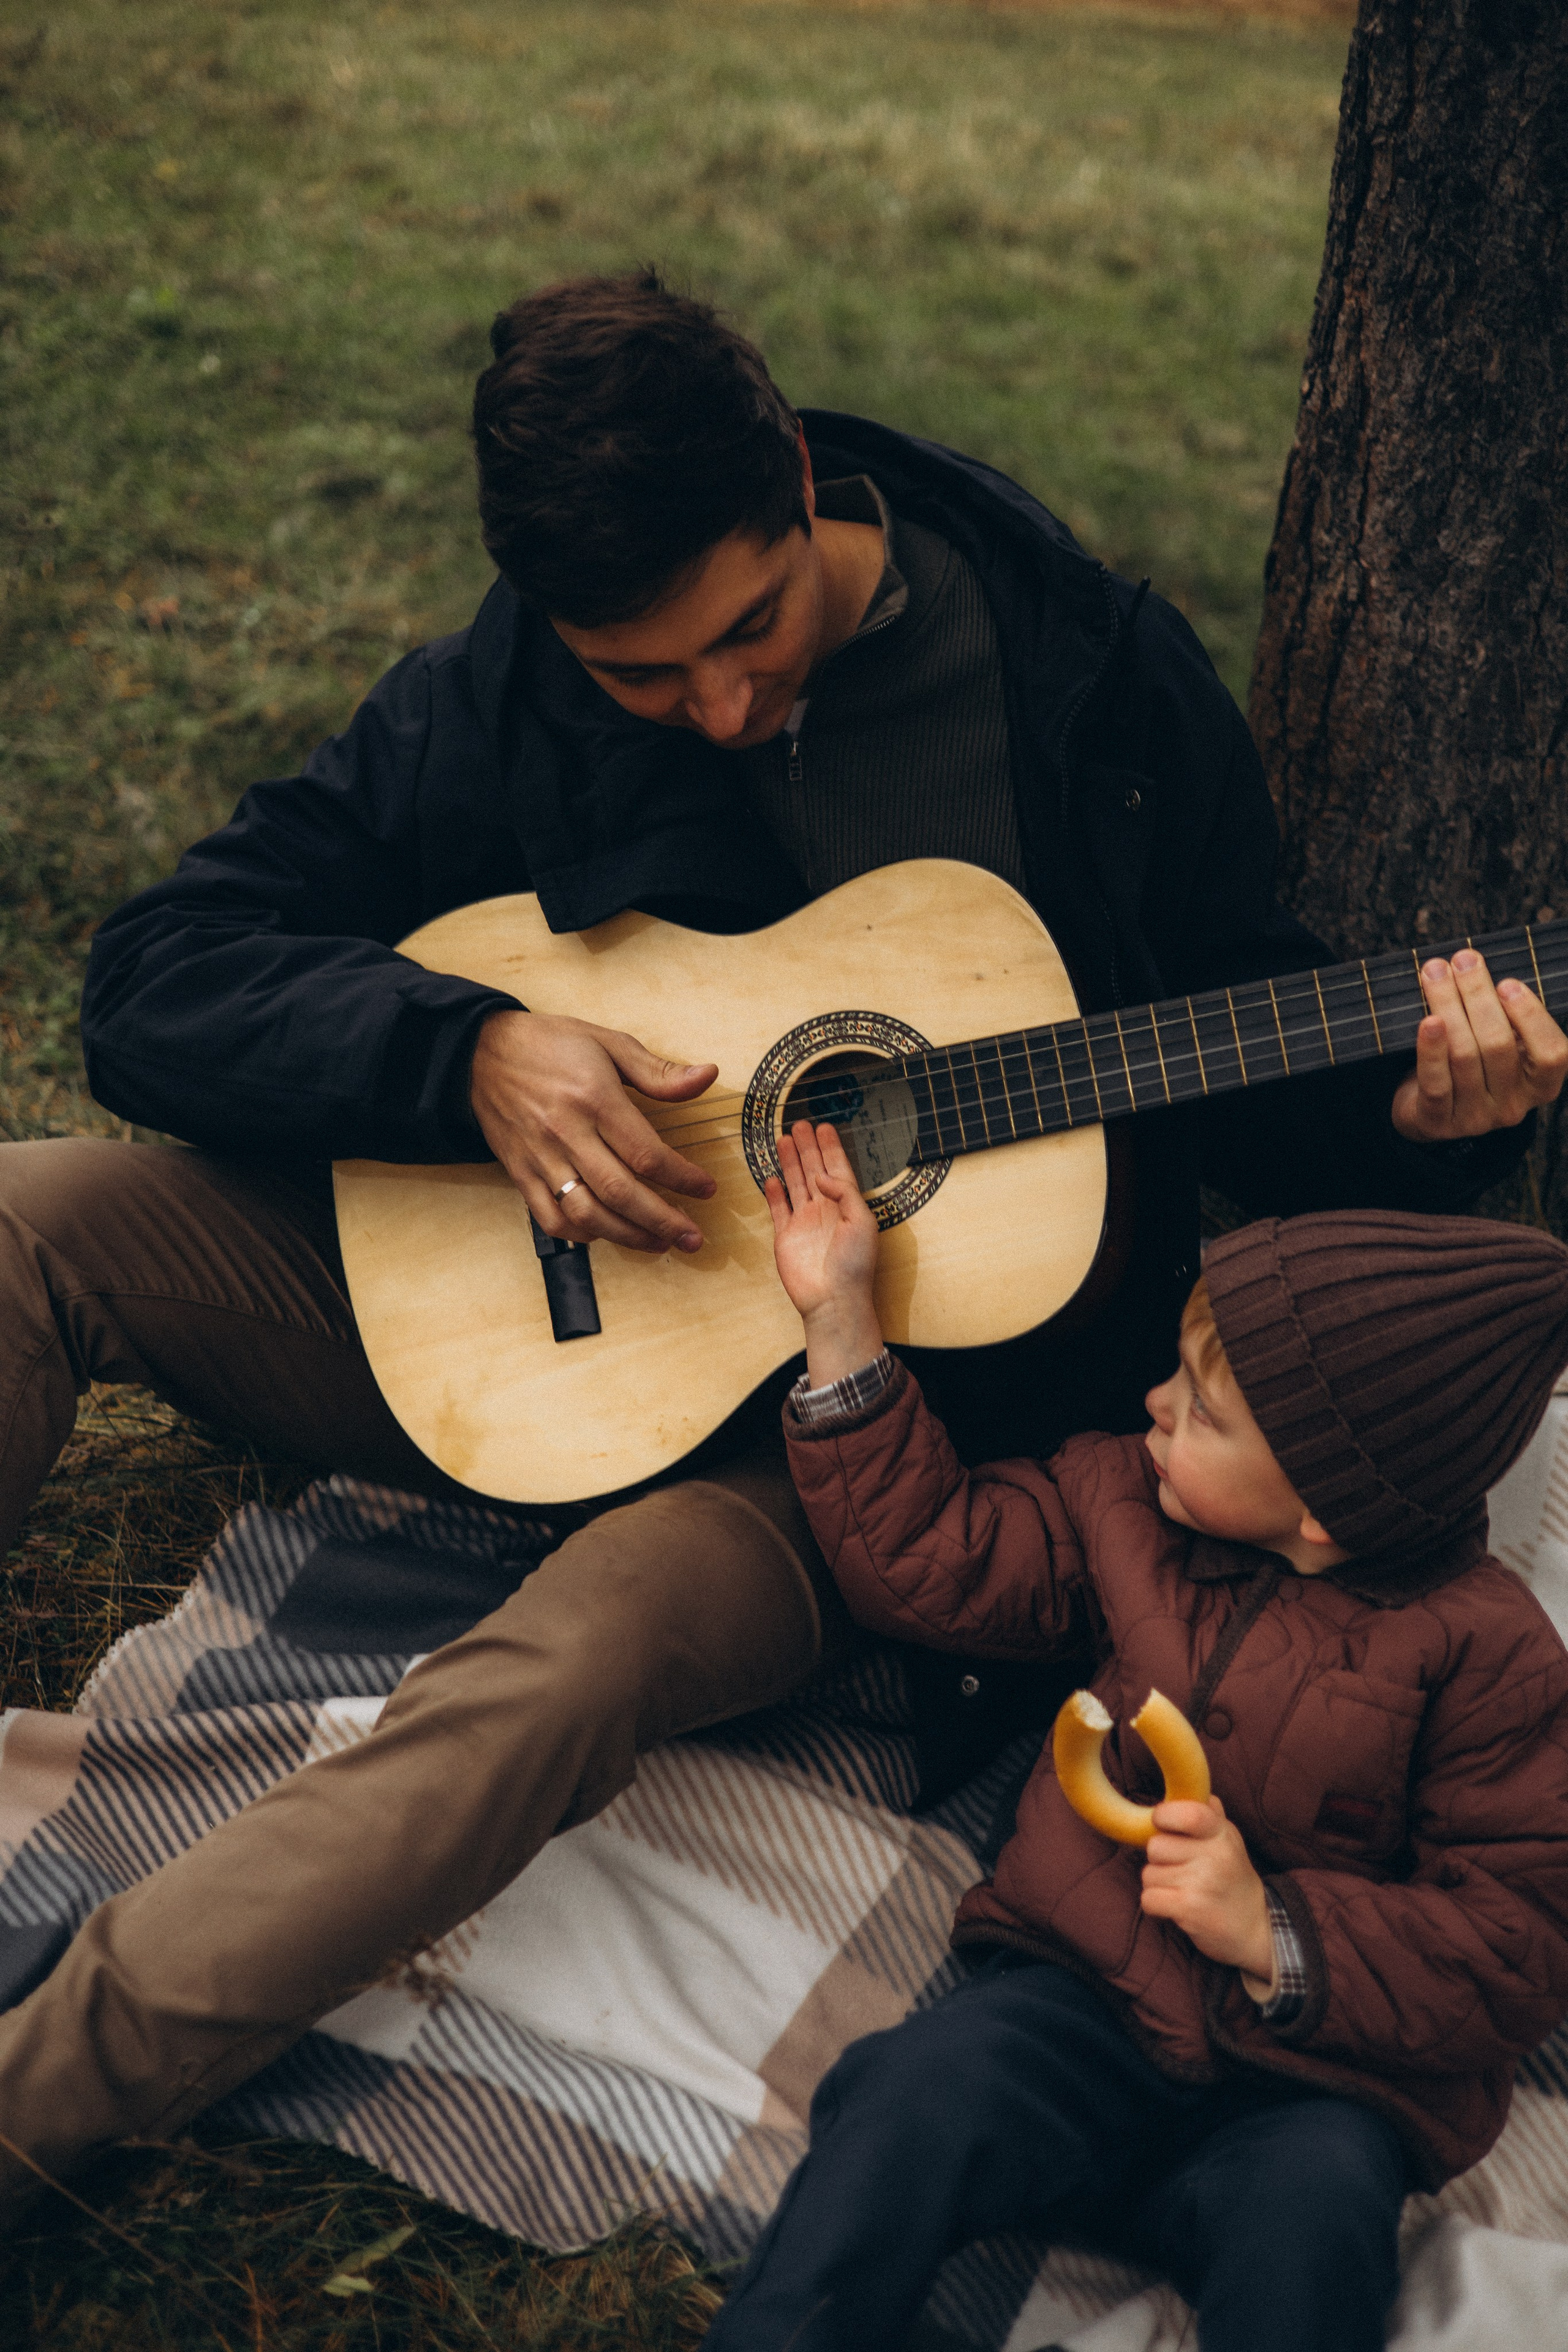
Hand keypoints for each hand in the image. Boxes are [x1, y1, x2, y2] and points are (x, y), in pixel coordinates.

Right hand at [470, 1008, 717, 1253]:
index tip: (706, 1189)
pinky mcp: (521, 1173)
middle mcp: (566, 1133)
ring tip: (658, 1244)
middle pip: (620, 1193)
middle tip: (692, 1238)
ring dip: (627, 1236)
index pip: (646, 1152)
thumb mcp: (609, 1043)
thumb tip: (707, 1077)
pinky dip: (581, 1235)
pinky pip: (550, 1219)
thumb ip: (659, 1071)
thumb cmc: (550, 1045)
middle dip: (662, 1221)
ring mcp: (541, 1158)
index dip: (682, 1178)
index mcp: (594, 1099)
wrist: (480, 1052)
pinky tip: (607, 1234)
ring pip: (587, 1214)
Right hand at [765, 1120, 883, 1383]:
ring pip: (796, 1184)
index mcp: (847, 1206)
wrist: (833, 1300)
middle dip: (808, 1148)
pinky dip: (775, 1192)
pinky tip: (773, 1176)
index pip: (837, 1169)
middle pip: (814, 1171)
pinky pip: (779, 1208)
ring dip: (790, 1162)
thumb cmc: (854, 1265)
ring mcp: (804, 1223)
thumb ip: (844, 1193)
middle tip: (800, 1123)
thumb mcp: (862, 1222)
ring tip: (784, 1138)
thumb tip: (822, 1175)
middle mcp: (825, 1211)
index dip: (830, 1148)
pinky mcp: (786, 1236)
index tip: (824, 1127)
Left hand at [1139, 1796, 1272, 1979]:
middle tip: (1182, 1870)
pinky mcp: (1190, 1910)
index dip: (1163, 1816)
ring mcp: (1202, 1883)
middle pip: (1155, 1846)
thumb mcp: (1229, 1841)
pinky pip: (1148, 1898)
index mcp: (1222, 1833)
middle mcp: (1214, 1856)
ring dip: (1159, 1885)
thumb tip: (1193, 1788)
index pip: (1186, 1812)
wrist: (1256, 1929)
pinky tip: (1176, 1907)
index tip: (1163, 1825)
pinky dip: (1155, 1905)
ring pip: (1148, 1874)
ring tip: (1183, 1890)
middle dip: (1160, 1860)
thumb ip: (1210, 1816)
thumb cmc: (1233, 1878)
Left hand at [1391, 950, 1567, 1141]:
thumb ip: (1504, 1016)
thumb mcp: (1499, 1042)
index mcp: (1539, 1085)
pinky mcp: (1439, 1123)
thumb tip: (1478, 967)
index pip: (1553, 1055)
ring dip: (1448, 1006)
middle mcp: (1513, 1106)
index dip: (1532, 1018)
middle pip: (1499, 1045)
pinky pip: (1437, 1083)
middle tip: (1462, 960)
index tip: (1507, 983)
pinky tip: (1429, 1020)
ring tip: (1435, 973)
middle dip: (1478, 996)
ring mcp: (1476, 1118)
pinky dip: (1431, 1049)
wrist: (1426, 1111)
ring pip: (1465, 1056)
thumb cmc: (1470, 1063)